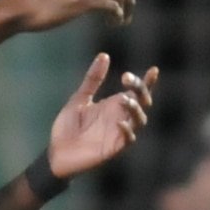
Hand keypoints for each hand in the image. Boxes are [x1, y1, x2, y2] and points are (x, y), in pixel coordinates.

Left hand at [48, 54, 157, 177]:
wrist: (56, 153)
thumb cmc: (68, 127)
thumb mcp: (79, 99)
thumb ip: (92, 79)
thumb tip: (104, 55)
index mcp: (114, 105)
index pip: (136, 92)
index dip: (147, 82)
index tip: (154, 70)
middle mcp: (121, 118)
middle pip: (142, 102)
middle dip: (140, 90)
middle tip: (127, 79)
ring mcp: (119, 133)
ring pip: (139, 120)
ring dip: (135, 109)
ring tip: (124, 99)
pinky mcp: (114, 148)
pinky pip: (128, 139)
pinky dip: (127, 130)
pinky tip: (119, 122)